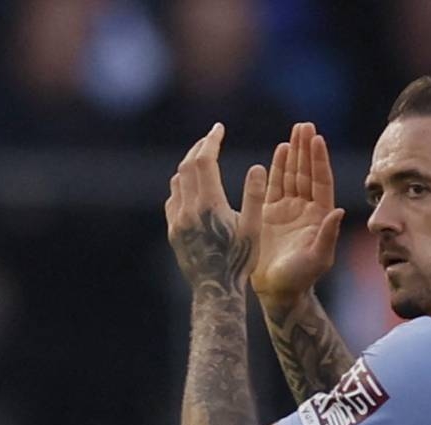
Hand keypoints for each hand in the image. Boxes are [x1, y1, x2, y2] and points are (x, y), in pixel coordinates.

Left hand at [165, 123, 266, 295]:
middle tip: (211, 138)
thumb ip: (255, 196)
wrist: (216, 290)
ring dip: (189, 166)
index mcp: (209, 204)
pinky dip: (181, 186)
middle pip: (187, 166)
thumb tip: (258, 166)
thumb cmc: (241, 261)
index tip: (219, 128)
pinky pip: (172, 200)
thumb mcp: (254, 228)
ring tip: (202, 159)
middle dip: (199, 148)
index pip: (204, 161)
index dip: (211, 140)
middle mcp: (188, 209)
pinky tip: (191, 188)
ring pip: (177, 182)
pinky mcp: (173, 232)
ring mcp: (177, 221)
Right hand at [251, 122, 345, 309]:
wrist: (278, 291)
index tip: (318, 139)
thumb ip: (328, 234)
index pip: (321, 181)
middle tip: (305, 125)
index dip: (319, 160)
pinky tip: (280, 150)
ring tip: (295, 131)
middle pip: (307, 172)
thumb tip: (339, 211)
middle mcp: (306, 209)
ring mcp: (288, 209)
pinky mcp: (270, 213)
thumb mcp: (319, 258)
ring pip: (292, 174)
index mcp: (320, 216)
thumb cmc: (301, 279)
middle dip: (307, 149)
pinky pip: (275, 185)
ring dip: (294, 153)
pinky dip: (278, 167)